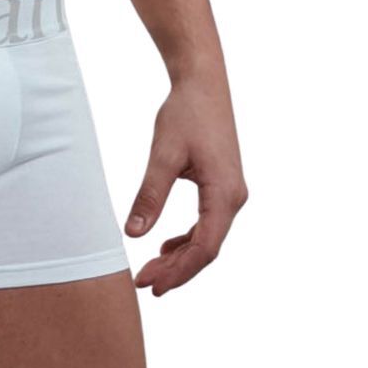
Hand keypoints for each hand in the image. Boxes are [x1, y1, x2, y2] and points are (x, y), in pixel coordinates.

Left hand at [125, 72, 246, 295]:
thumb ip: (150, 195)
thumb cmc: (186, 113)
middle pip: (207, 248)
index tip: (151, 284)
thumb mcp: (164, 154)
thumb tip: (133, 233)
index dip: (179, 271)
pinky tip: (167, 246)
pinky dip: (188, 239)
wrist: (203, 83)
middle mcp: (234, 198)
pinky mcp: (222, 185)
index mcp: (225, 194)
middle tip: (144, 282)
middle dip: (176, 269)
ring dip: (181, 256)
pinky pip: (207, 223)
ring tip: (151, 269)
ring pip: (207, 238)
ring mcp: (230, 193)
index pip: (205, 248)